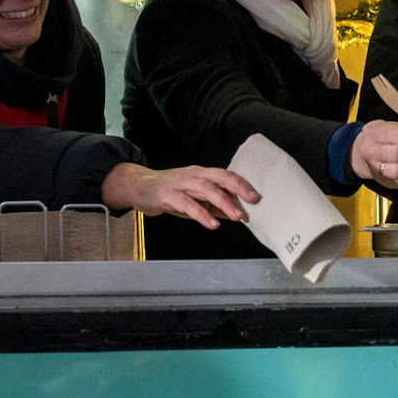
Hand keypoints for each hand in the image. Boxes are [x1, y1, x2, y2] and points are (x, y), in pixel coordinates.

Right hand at [101, 162, 259, 228]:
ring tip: (237, 216)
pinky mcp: (168, 195)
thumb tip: (238, 215)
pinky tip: (211, 223)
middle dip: (238, 188)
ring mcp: (180, 183)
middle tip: (253, 201)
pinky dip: (201, 214)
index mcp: (202, 173)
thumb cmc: (171, 192)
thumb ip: (215, 205)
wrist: (139, 188)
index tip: (258, 196)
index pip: (226, 175)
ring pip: (205, 189)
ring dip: (223, 202)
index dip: (243, 184)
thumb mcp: (195, 197)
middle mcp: (194, 175)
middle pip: (219, 177)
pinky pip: (187, 204)